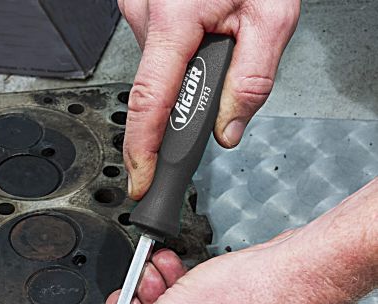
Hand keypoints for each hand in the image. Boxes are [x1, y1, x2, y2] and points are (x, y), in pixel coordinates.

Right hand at [119, 0, 299, 197]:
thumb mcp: (272, 16)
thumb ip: (252, 81)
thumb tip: (228, 131)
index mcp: (175, 18)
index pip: (151, 102)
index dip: (143, 150)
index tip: (141, 180)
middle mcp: (145, 11)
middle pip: (156, 89)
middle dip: (184, 98)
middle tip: (217, 69)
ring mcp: (137, 6)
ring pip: (158, 69)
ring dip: (184, 71)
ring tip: (214, 36)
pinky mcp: (140, 4)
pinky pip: (156, 49)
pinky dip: (178, 54)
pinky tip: (198, 29)